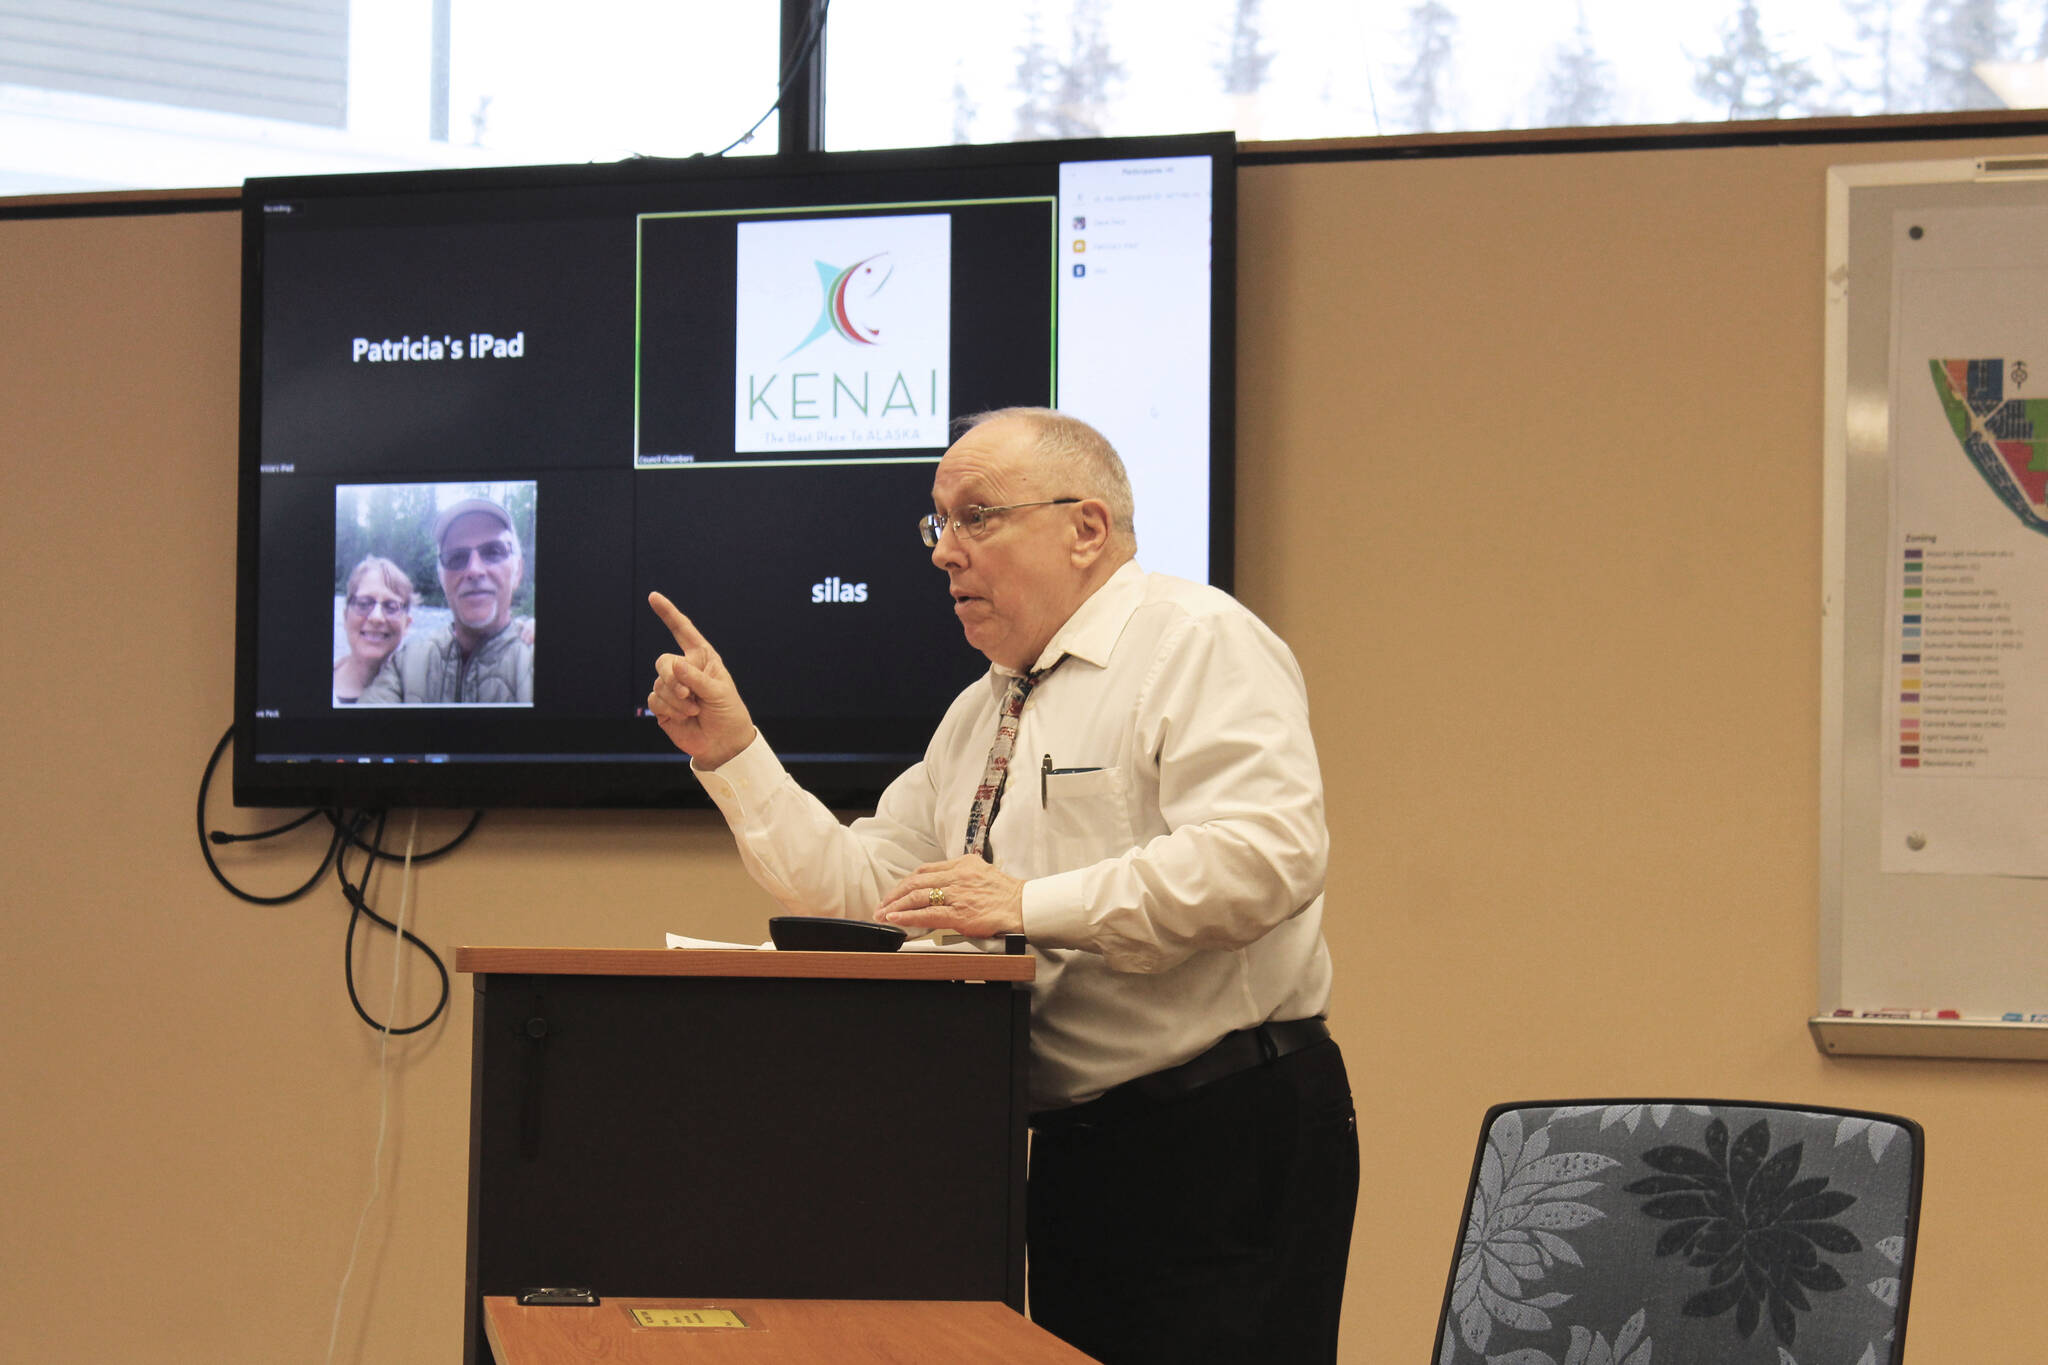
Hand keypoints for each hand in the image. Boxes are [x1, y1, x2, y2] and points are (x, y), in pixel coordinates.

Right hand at [647, 591, 756, 767]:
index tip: (653, 597)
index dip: (668, 614)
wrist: (723, 743)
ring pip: (660, 683)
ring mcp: (672, 687)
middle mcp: (685, 669)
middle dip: (673, 678)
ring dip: (677, 699)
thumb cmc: (728, 713)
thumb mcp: (719, 692)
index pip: (683, 631)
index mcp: (702, 658)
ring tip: (694, 710)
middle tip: (690, 695)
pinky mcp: (663, 706)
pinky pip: (654, 699)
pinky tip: (684, 717)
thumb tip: (673, 664)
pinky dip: (669, 709)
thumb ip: (696, 677)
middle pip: (664, 661)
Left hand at [876, 855, 1024, 937]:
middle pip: (916, 881)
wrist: (1025, 907)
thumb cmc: (1007, 895)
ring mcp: (957, 894)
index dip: (905, 882)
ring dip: (895, 905)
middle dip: (894, 894)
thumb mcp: (983, 874)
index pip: (925, 870)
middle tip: (881, 904)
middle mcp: (957, 876)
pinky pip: (927, 913)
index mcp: (962, 864)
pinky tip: (896, 919)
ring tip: (882, 913)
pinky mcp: (959, 913)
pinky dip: (907, 916)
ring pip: (917, 896)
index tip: (895, 892)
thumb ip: (962, 877)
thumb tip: (945, 885)